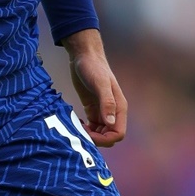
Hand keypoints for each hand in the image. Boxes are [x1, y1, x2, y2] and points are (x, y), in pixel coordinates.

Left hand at [64, 29, 127, 147]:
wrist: (84, 56)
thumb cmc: (93, 67)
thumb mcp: (100, 84)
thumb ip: (107, 103)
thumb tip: (110, 123)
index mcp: (119, 108)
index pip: (118, 133)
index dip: (105, 139)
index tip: (89, 134)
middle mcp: (112, 112)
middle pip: (109, 136)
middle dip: (96, 139)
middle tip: (80, 131)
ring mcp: (102, 111)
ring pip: (100, 134)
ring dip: (90, 136)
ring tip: (77, 128)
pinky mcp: (92, 109)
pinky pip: (92, 127)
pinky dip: (85, 130)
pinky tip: (76, 123)